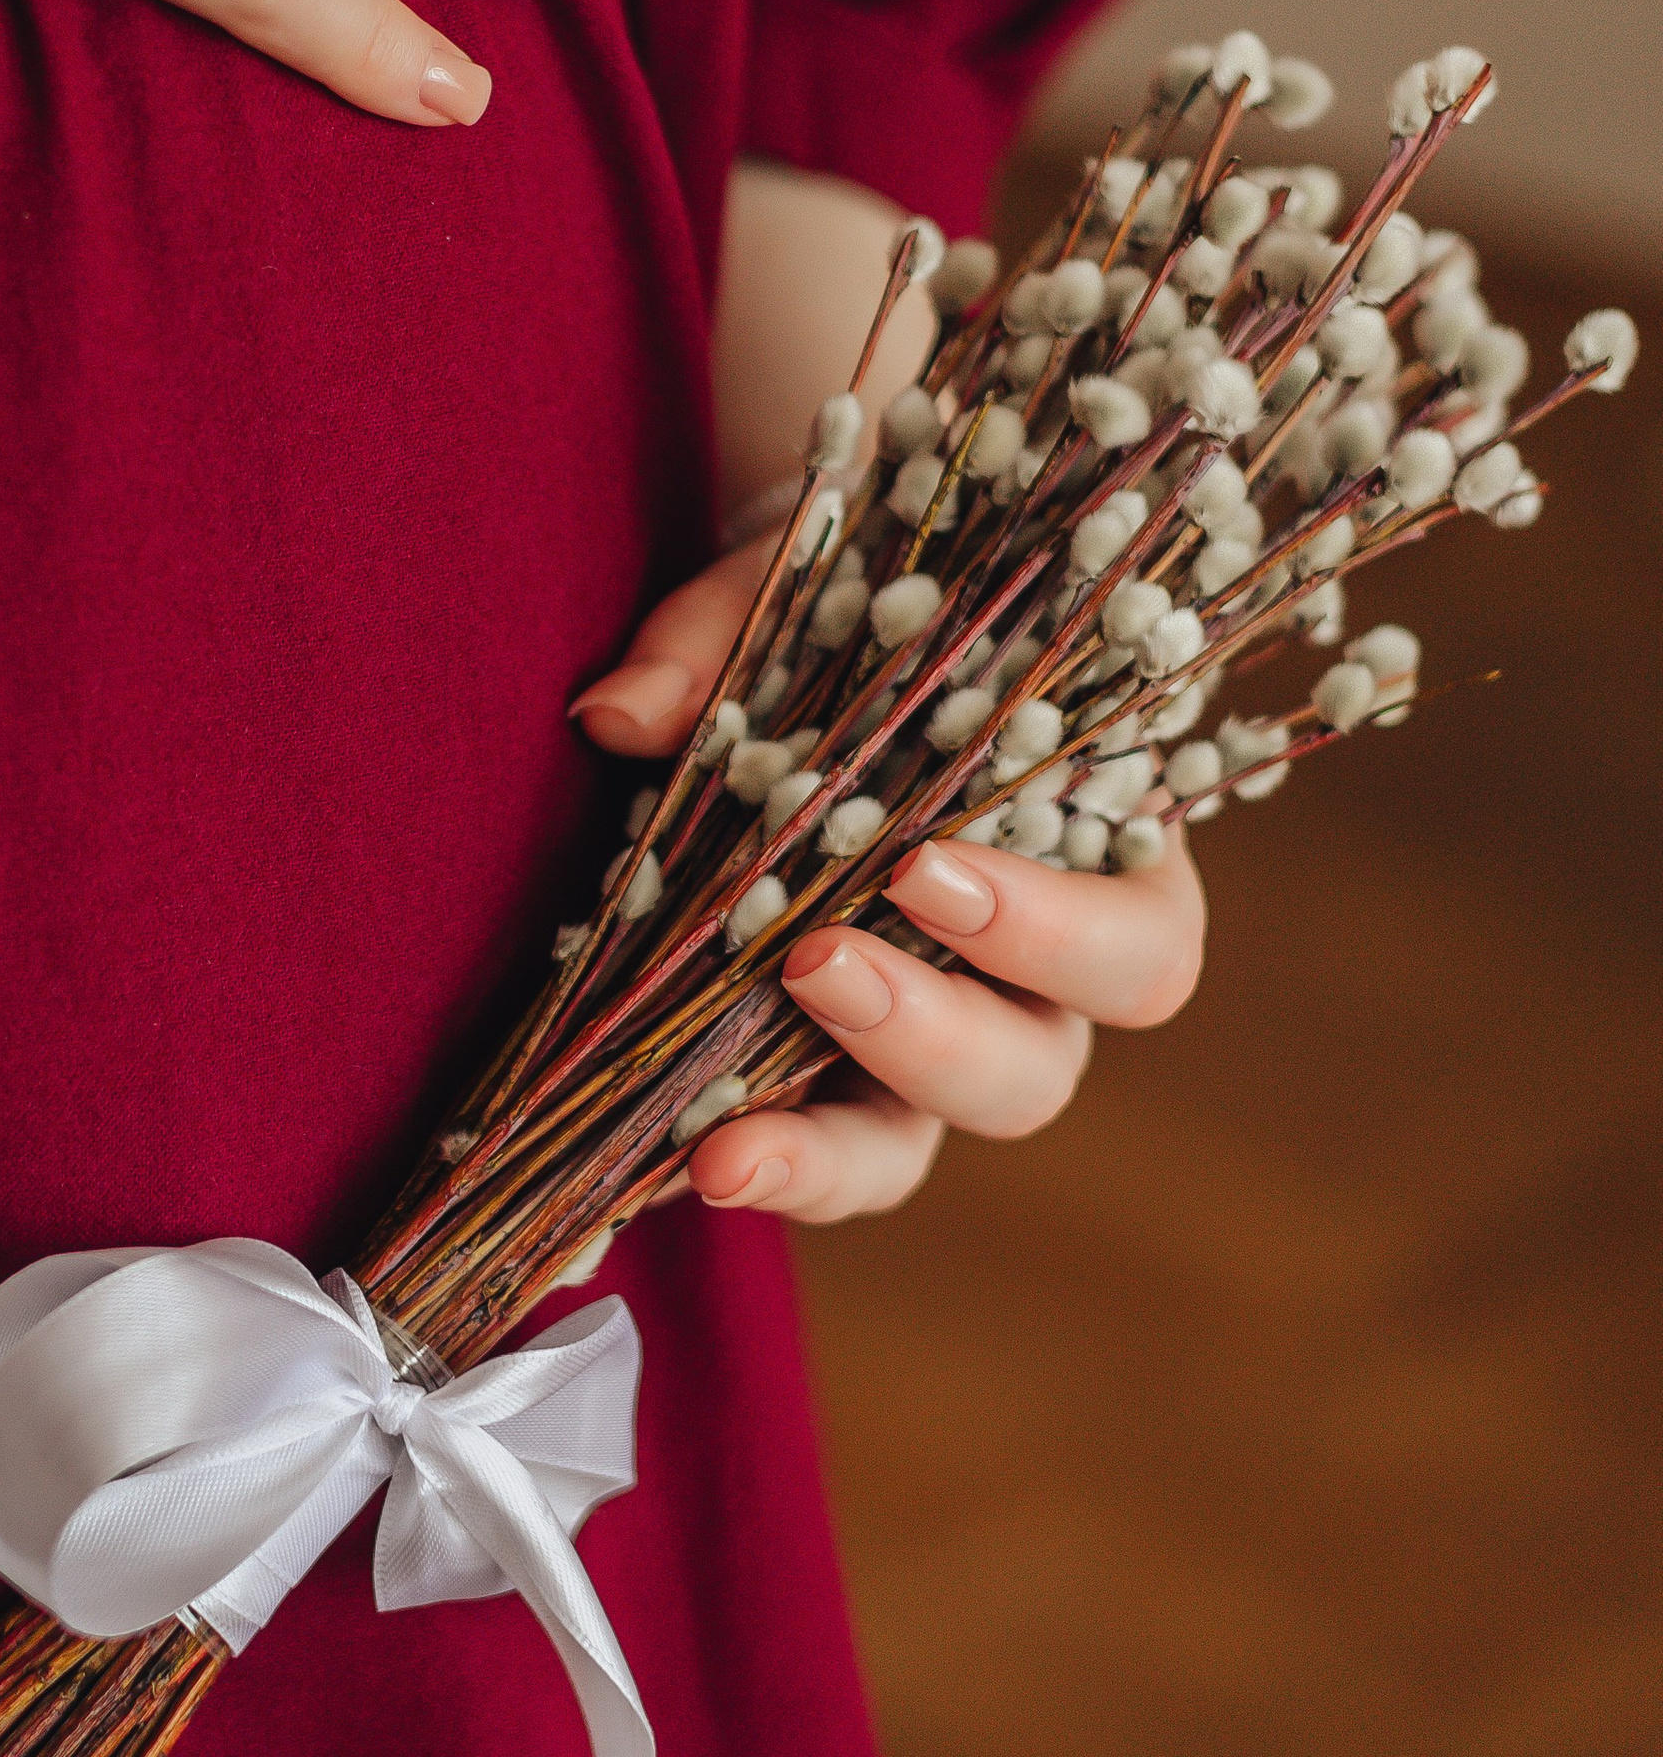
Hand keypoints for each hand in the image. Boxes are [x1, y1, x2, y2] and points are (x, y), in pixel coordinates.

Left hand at [572, 539, 1206, 1221]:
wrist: (784, 646)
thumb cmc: (852, 615)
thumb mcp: (807, 588)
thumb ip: (722, 636)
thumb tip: (618, 712)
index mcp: (1090, 861)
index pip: (1138, 943)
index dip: (1055, 933)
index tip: (920, 872)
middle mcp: (1027, 984)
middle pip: (1039, 1069)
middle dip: (934, 1036)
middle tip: (818, 963)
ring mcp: (922, 1047)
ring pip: (921, 1145)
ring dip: (835, 1144)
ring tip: (726, 1132)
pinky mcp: (828, 1088)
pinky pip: (824, 1162)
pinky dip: (764, 1168)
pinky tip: (686, 1163)